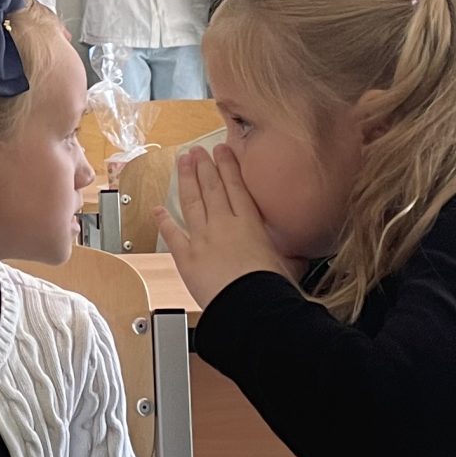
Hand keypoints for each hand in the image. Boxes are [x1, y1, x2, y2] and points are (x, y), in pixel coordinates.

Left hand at [154, 144, 294, 311]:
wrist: (249, 306)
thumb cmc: (270, 288)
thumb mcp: (286, 265)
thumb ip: (286, 257)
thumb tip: (297, 260)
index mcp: (250, 224)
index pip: (236, 186)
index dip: (227, 165)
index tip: (222, 150)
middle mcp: (224, 225)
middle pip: (212, 188)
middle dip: (204, 166)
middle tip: (196, 150)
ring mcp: (203, 239)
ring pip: (192, 202)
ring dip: (186, 180)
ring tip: (182, 162)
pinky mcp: (186, 257)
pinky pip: (173, 235)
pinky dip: (164, 221)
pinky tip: (158, 210)